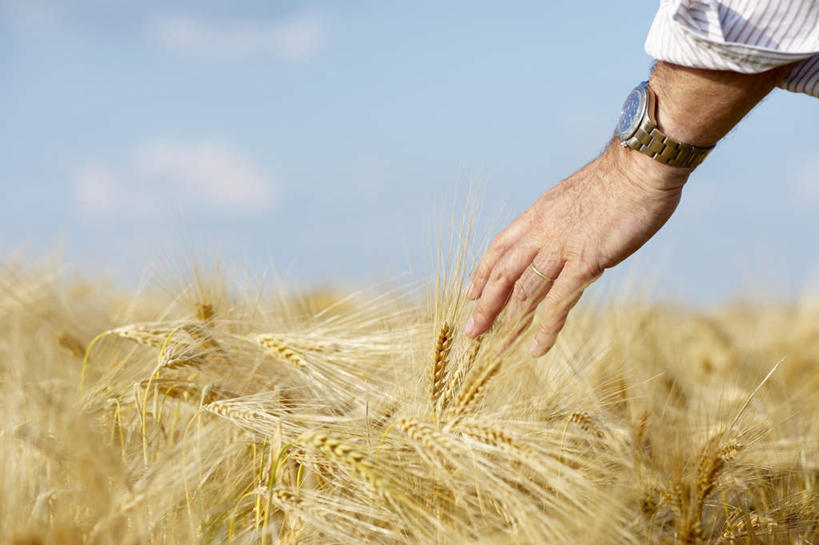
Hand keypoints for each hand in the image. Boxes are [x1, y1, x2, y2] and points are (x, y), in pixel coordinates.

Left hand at [463, 142, 689, 355]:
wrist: (641, 166)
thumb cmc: (619, 179)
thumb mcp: (576, 196)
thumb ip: (563, 220)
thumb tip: (562, 236)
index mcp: (538, 214)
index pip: (500, 247)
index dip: (483, 272)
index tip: (471, 293)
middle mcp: (542, 232)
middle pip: (503, 274)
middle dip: (486, 305)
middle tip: (472, 331)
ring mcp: (562, 248)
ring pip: (525, 291)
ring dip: (510, 323)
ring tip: (498, 348)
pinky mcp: (586, 262)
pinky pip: (559, 301)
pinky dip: (545, 328)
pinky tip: (536, 348)